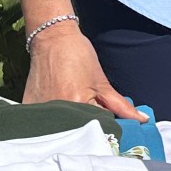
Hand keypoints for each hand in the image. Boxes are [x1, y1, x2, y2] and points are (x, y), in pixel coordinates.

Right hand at [22, 25, 143, 119]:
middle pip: (78, 131)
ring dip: (68, 125)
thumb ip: (121, 105)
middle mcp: (57, 110)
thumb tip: (141, 120)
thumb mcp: (102, 82)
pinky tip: (55, 109)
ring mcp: (41, 109)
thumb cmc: (78, 56)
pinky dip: (52, 120)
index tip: (104, 121)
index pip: (97, 128)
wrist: (52, 39)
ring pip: (61, 129)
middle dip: (86, 127)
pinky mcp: (29, 107)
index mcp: (78, 104)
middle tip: (84, 110)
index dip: (104, 126)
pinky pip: (43, 123)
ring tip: (69, 104)